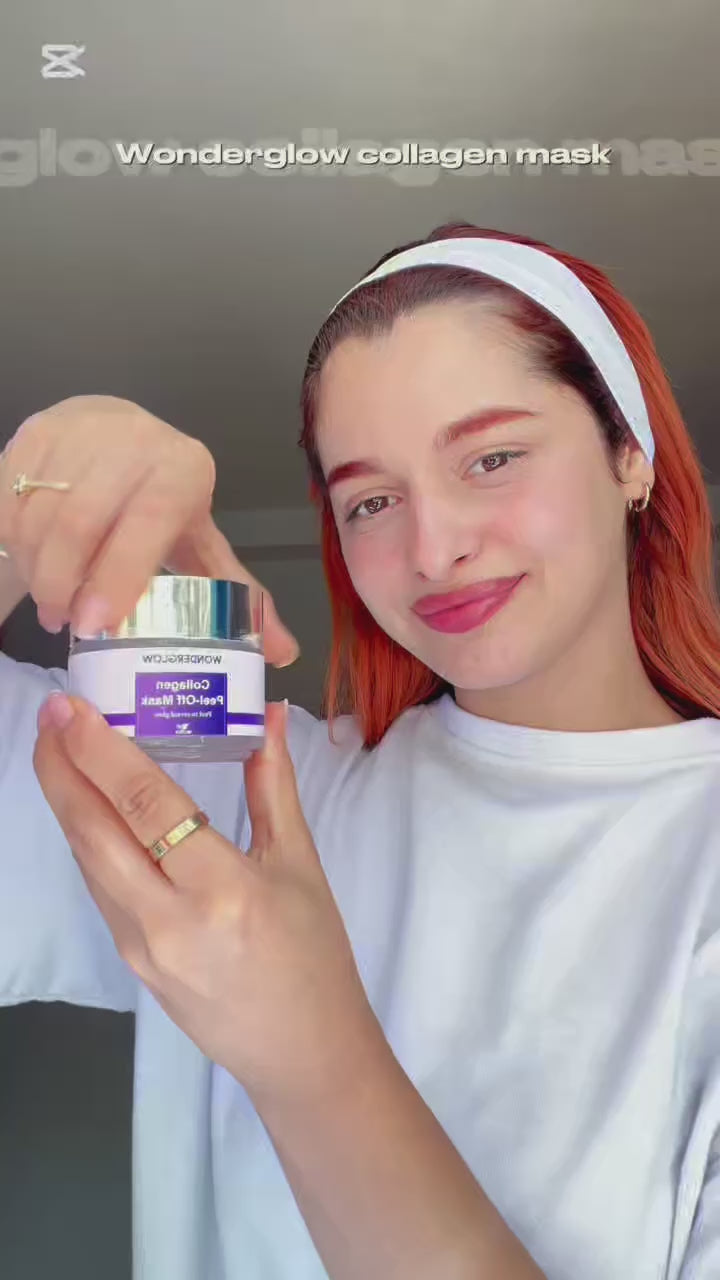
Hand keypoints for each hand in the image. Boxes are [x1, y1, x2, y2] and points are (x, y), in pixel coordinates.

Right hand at [0, 396, 298, 666]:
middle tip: (66, 625)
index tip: (95, 623)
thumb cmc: (161, 498)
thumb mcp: (199, 539)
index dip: (119, 574)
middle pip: (81, 521)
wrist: (113, 434)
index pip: (149, 520)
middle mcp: (132, 442)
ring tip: (51, 604)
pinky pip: (10, 499)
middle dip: (64, 583)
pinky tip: (28, 569)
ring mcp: (78, 432)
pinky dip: (13, 543)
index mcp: (183, 470)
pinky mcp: (34, 434)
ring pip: (39, 513)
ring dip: (37, 570)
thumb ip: (234, 593)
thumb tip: (282, 652)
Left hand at [33, 693, 382, 1109]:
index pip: (144, 804)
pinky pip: (101, 888)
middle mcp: (167, 919)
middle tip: (52, 713)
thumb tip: (271, 716)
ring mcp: (140, 947)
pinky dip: (90, 840)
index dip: (100, 750)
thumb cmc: (315, 957)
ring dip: (68, 802)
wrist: (305, 1054)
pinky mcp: (131, 962)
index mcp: (221, 889)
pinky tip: (92, 809)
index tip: (74, 707)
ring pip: (88, 861)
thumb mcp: (300, 865)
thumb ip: (273, 787)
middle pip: (93, 832)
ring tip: (61, 749)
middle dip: (60, 768)